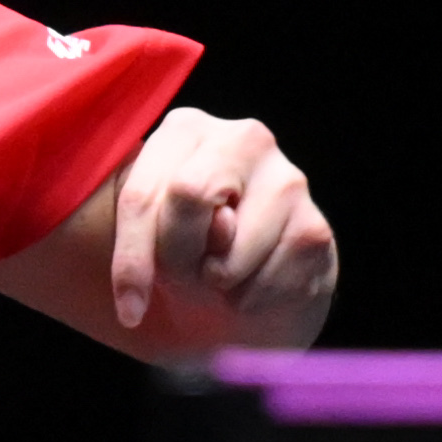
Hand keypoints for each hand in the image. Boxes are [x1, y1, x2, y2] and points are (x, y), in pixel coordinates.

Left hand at [102, 108, 336, 354]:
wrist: (248, 288)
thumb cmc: (185, 251)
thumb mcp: (149, 236)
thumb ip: (160, 224)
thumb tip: (224, 224)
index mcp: (185, 130)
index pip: (143, 194)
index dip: (130, 259)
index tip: (126, 312)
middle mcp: (242, 138)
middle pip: (189, 195)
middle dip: (175, 260)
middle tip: (181, 281)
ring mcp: (287, 179)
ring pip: (229, 255)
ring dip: (216, 285)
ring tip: (221, 276)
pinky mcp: (315, 228)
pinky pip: (266, 285)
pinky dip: (250, 303)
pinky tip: (253, 284)